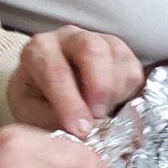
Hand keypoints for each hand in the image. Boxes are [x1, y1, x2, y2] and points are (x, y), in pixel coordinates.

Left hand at [7, 28, 143, 139]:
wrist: (53, 96)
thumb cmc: (40, 104)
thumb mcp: (34, 115)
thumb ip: (54, 119)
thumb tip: (84, 129)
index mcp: (39, 51)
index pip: (56, 71)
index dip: (70, 102)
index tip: (80, 129)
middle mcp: (69, 38)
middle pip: (92, 49)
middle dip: (99, 88)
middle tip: (98, 117)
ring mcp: (98, 40)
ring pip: (117, 59)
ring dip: (113, 93)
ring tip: (102, 113)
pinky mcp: (121, 52)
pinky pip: (133, 71)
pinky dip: (126, 94)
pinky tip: (111, 104)